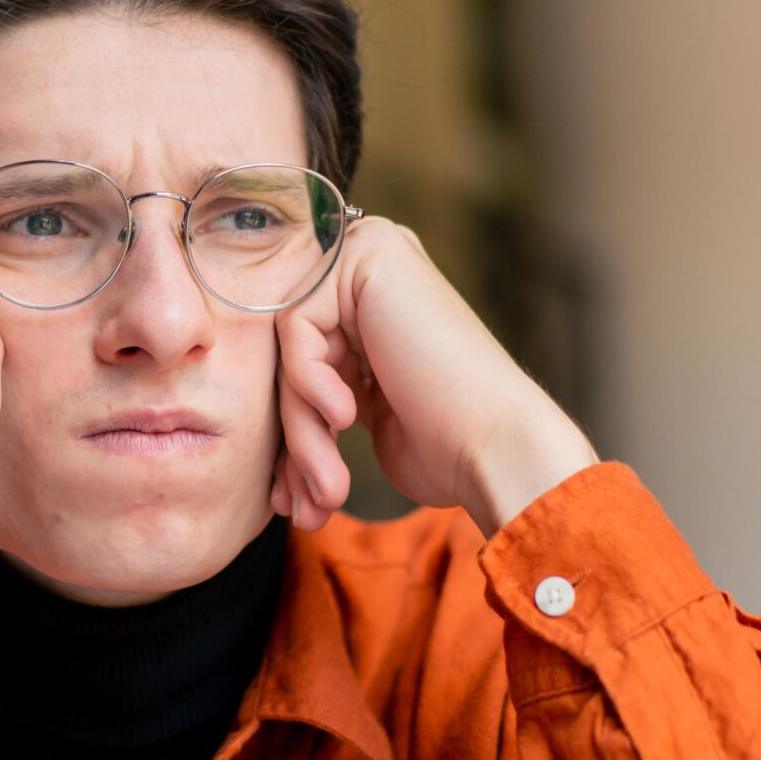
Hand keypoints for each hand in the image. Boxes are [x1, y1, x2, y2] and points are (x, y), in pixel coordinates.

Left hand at [273, 217, 597, 538]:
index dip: (295, 431)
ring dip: (303, 431)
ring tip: (326, 487)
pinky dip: (311, 384)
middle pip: (289, 357)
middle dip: (296, 438)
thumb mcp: (363, 413)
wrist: (497, 447)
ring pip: (291, 351)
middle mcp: (368, 269)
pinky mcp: (365, 259)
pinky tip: (349, 415)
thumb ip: (313, 395)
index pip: (297, 363)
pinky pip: (296, 329)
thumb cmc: (443, 444)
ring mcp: (369, 256)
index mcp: (371, 301)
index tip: (297, 496)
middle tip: (305, 504)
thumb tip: (263, 443)